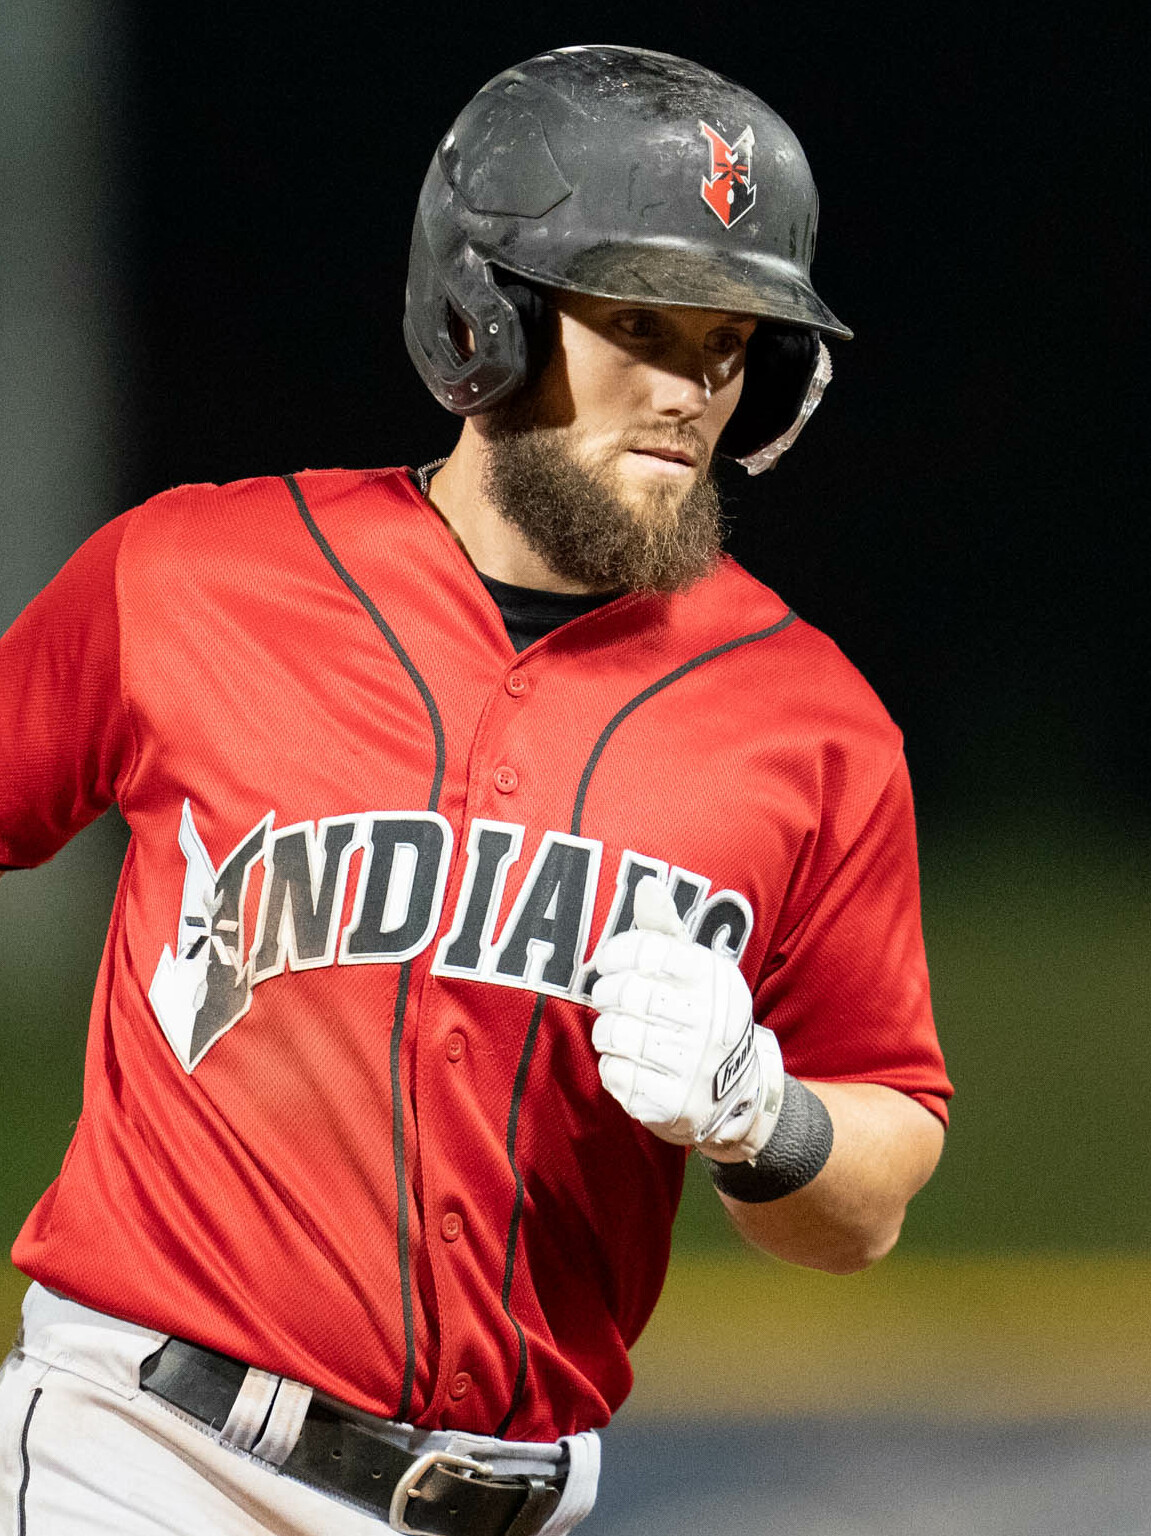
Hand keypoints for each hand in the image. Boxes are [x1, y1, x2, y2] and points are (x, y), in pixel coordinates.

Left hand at [590, 877, 785, 1160]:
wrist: (738, 1094)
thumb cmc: (701, 1015)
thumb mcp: (694, 969)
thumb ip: (665, 929)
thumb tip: (647, 884)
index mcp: (713, 979)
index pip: (647, 950)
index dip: (615, 954)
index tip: (608, 964)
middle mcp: (709, 1021)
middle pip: (626, 993)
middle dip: (606, 994)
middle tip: (609, 999)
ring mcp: (692, 1066)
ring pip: (615, 1034)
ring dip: (607, 1032)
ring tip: (620, 1033)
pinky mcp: (672, 1104)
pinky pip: (615, 1075)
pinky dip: (613, 1068)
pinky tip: (632, 1065)